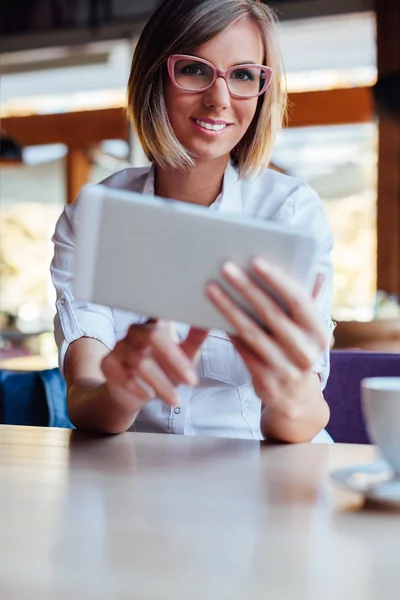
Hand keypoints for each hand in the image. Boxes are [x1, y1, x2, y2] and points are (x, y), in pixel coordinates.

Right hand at [101, 320, 207, 408]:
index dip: (176, 314)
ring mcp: (120, 346)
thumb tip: (209, 322)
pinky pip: (123, 375)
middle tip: (192, 381)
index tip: (193, 320)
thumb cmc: (164, 370)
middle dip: (175, 360)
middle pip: (153, 336)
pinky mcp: (108, 363)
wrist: (138, 394)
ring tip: (176, 400)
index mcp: (156, 324)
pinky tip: (150, 396)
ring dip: (161, 384)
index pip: (164, 313)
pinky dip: (139, 388)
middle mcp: (136, 331)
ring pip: (140, 361)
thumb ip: (195, 339)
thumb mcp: (184, 357)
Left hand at [206, 258, 328, 413]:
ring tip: (211, 289)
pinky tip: (213, 315)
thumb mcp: (310, 331)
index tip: (256, 261)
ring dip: (228, 308)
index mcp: (319, 333)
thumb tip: (317, 273)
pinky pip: (241, 350)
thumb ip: (309, 303)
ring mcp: (285, 369)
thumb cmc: (298, 352)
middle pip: (271, 313)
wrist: (296, 399)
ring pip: (251, 332)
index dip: (277, 279)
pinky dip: (228, 331)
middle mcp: (305, 351)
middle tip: (226, 268)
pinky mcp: (265, 381)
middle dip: (246, 288)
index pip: (299, 300)